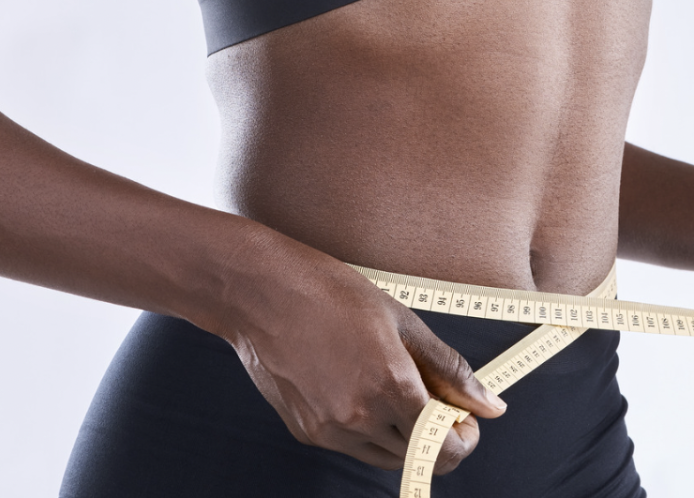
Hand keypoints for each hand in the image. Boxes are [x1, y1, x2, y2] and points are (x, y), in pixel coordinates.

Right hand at [214, 224, 507, 473]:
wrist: (261, 293)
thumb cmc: (330, 293)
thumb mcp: (400, 320)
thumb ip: (449, 368)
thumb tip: (491, 404)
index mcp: (391, 386)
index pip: (447, 448)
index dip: (464, 437)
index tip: (462, 415)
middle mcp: (360, 418)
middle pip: (419, 459)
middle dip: (436, 436)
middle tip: (431, 399)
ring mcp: (329, 430)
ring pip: (385, 456)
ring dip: (402, 435)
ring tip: (390, 389)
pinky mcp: (305, 431)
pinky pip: (351, 446)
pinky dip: (366, 429)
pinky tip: (356, 387)